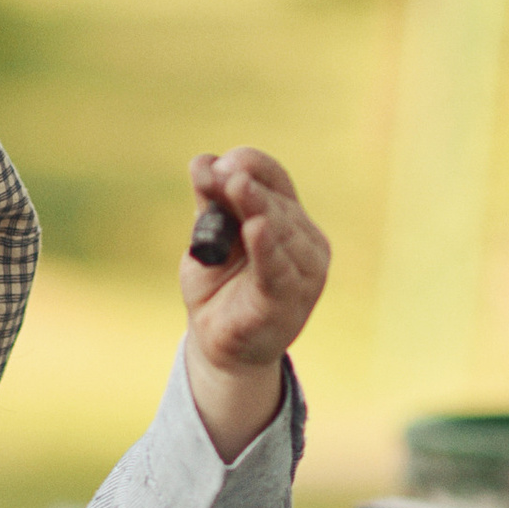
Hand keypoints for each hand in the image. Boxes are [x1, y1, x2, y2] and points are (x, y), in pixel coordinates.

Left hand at [179, 147, 328, 460]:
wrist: (219, 347)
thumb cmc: (219, 288)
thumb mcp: (209, 238)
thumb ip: (209, 203)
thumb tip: (203, 160)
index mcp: (289, 218)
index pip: (275, 177)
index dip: (248, 165)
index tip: (216, 165)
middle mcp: (305, 241)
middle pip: (277, 202)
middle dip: (246, 186)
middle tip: (221, 175)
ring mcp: (304, 273)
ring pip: (281, 231)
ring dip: (257, 207)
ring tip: (236, 189)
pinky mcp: (288, 301)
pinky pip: (278, 271)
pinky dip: (267, 249)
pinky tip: (257, 229)